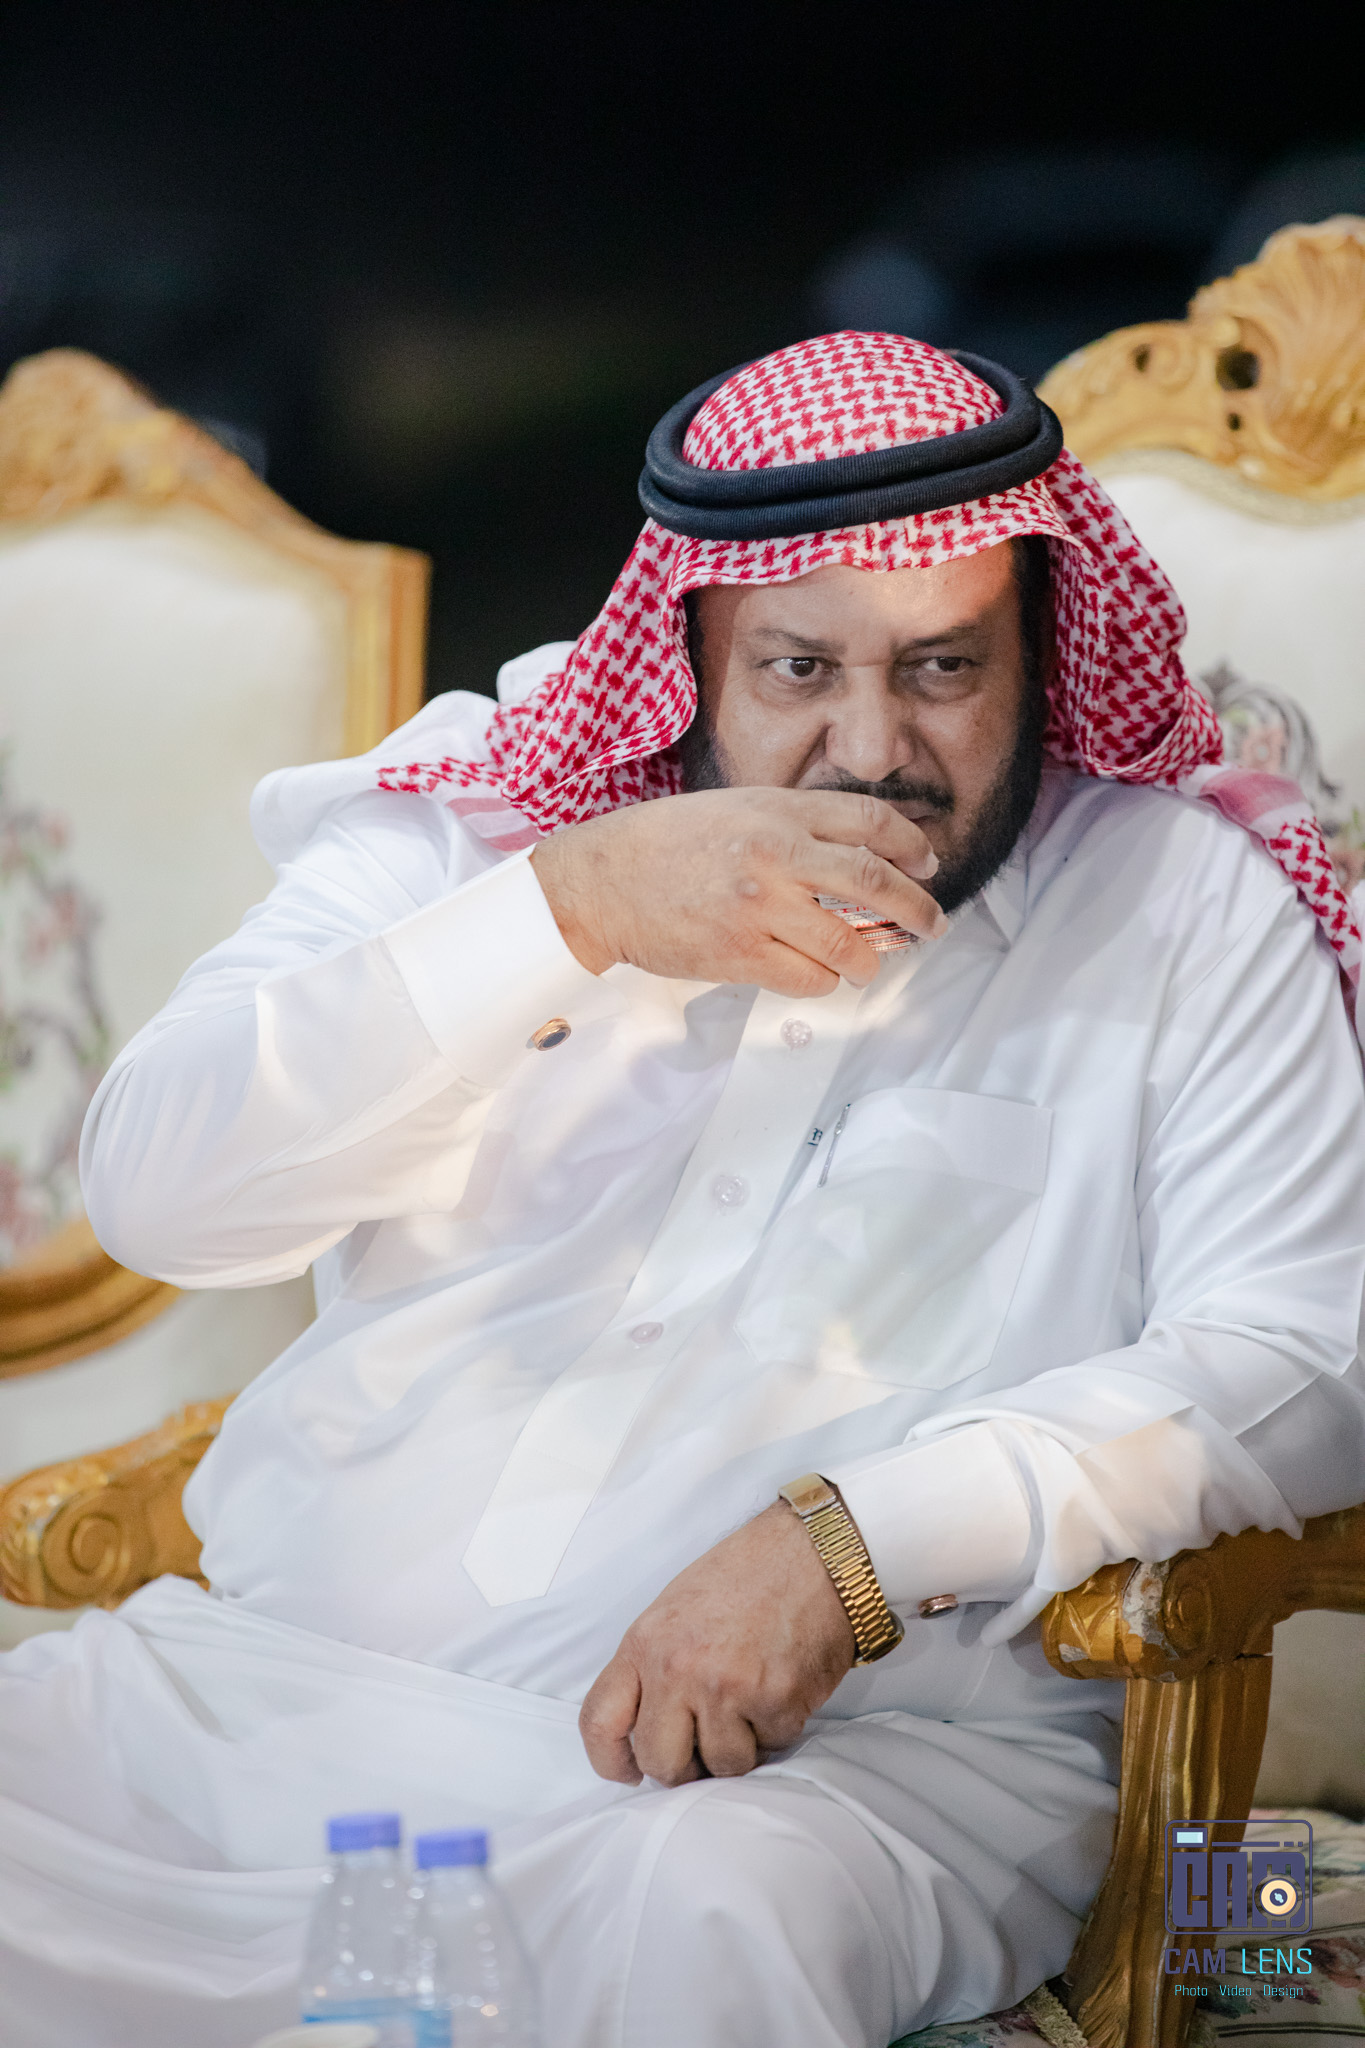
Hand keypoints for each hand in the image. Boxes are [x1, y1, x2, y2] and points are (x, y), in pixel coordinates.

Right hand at [530, 787, 945, 995]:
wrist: (600, 881)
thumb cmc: (661, 844)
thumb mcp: (732, 810)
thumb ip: (790, 826)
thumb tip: (853, 857)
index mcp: (777, 811)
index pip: (868, 821)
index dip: (911, 845)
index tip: (927, 864)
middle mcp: (776, 855)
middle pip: (875, 881)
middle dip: (918, 909)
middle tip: (932, 924)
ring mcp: (760, 907)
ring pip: (848, 944)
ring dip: (871, 960)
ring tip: (870, 964)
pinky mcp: (740, 953)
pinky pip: (809, 978)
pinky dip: (824, 981)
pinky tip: (818, 975)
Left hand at [578, 1502, 856, 1785]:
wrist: (814, 1554)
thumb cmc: (748, 1576)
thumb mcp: (675, 1609)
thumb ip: (653, 1666)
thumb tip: (649, 1726)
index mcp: (645, 1643)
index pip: (599, 1722)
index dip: (610, 1761)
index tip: (628, 1772)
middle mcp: (678, 1669)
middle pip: (660, 1762)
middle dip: (684, 1767)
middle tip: (705, 1746)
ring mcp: (726, 1689)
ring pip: (721, 1765)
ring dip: (739, 1746)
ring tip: (752, 1700)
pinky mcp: (774, 1702)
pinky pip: (770, 1746)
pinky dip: (778, 1727)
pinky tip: (782, 1686)